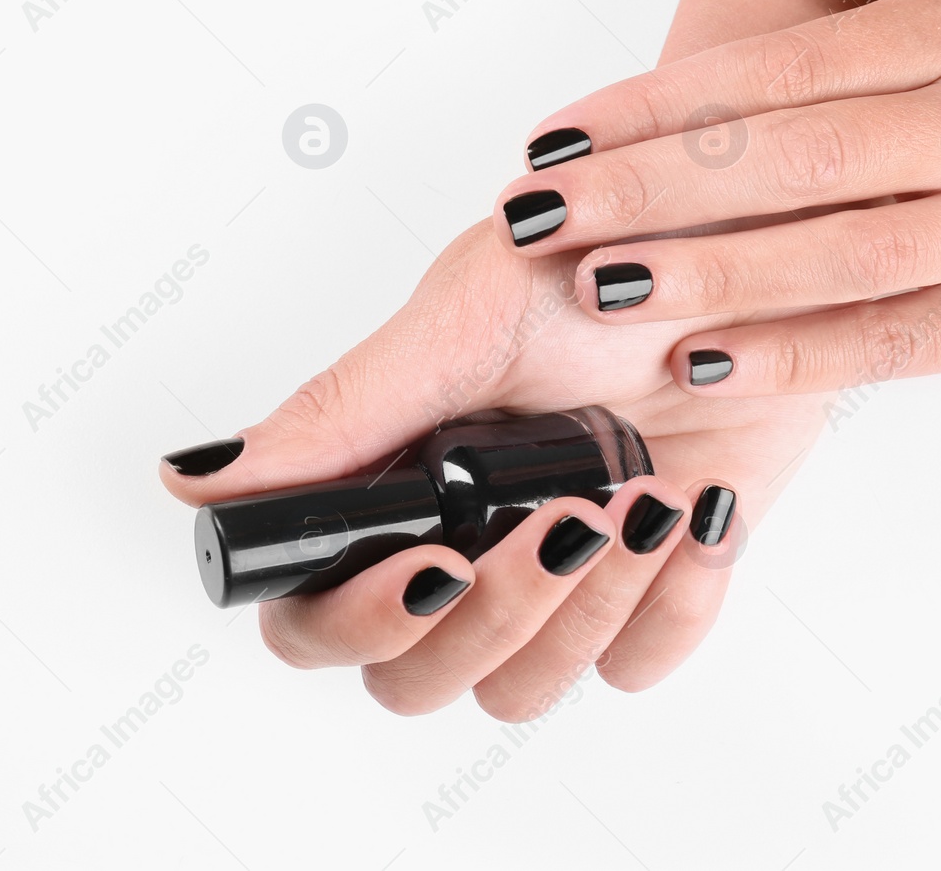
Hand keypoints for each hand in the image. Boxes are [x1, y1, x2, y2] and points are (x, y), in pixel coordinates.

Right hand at [158, 220, 822, 719]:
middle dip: (494, 615)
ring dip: (587, 609)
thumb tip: (193, 478)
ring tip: (642, 499)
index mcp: (389, 489)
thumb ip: (340, 413)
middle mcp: (457, 545)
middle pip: (420, 678)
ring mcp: (550, 579)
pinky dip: (672, 607)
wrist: (746, 253)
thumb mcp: (464, 319)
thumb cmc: (602, 262)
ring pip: (524, 687)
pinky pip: (637, 666)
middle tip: (563, 523)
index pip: (319, 619)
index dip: (360, 620)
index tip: (434, 563)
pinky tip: (698, 514)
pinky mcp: (644, 589)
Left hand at [492, 0, 940, 397]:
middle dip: (639, 188)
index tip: (559, 135)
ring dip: (696, 271)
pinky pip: (886, 341)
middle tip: (535, 215)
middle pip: (773, 157)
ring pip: (820, 250)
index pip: (767, 70)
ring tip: (593, 286)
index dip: (649, 106)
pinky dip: (792, 355)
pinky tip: (703, 362)